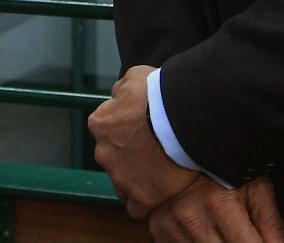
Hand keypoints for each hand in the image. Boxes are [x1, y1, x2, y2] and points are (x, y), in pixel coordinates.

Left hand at [88, 65, 199, 217]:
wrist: (183, 117)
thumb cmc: (159, 93)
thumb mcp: (134, 76)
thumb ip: (122, 89)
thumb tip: (118, 96)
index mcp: (100, 123)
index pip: (106, 131)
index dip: (125, 131)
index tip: (143, 131)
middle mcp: (103, 152)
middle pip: (114, 159)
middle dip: (130, 156)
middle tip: (155, 150)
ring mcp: (121, 177)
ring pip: (124, 184)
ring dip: (138, 178)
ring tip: (162, 170)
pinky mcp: (142, 197)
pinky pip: (138, 207)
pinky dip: (147, 201)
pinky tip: (161, 192)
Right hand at [147, 177, 283, 242]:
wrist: (177, 147)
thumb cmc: (221, 164)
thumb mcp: (254, 185)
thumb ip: (271, 221)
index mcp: (218, 205)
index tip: (264, 241)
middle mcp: (192, 220)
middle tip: (246, 234)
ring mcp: (173, 230)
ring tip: (227, 230)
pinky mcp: (161, 236)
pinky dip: (202, 242)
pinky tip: (209, 233)